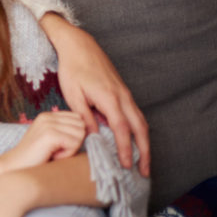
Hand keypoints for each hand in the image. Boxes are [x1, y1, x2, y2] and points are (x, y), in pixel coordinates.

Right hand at [2, 110, 85, 170]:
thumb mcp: (50, 140)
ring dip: (71, 148)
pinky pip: (74, 143)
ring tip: (53, 153)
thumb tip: (88, 131)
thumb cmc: (34, 159)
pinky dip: (67, 154)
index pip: (78, 119)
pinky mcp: (50, 134)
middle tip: (56, 151)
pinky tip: (52, 156)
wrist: (14, 168)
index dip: (74, 135)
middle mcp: (48, 116)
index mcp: (48, 115)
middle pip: (82, 126)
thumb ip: (65, 131)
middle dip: (74, 141)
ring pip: (80, 134)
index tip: (58, 146)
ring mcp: (48, 124)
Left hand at [39, 14, 149, 175]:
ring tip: (142, 161)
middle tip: (144, 172)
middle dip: (144, 152)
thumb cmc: (72, 69)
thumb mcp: (73, 95)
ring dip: (144, 142)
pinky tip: (134, 140)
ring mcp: (125, 94)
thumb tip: (93, 138)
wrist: (79, 45)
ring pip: (141, 122)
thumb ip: (85, 117)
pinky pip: (135, 114)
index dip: (125, 150)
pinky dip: (138, 130)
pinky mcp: (123, 91)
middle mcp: (123, 97)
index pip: (122, 130)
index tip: (126, 166)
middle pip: (140, 129)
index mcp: (110, 99)